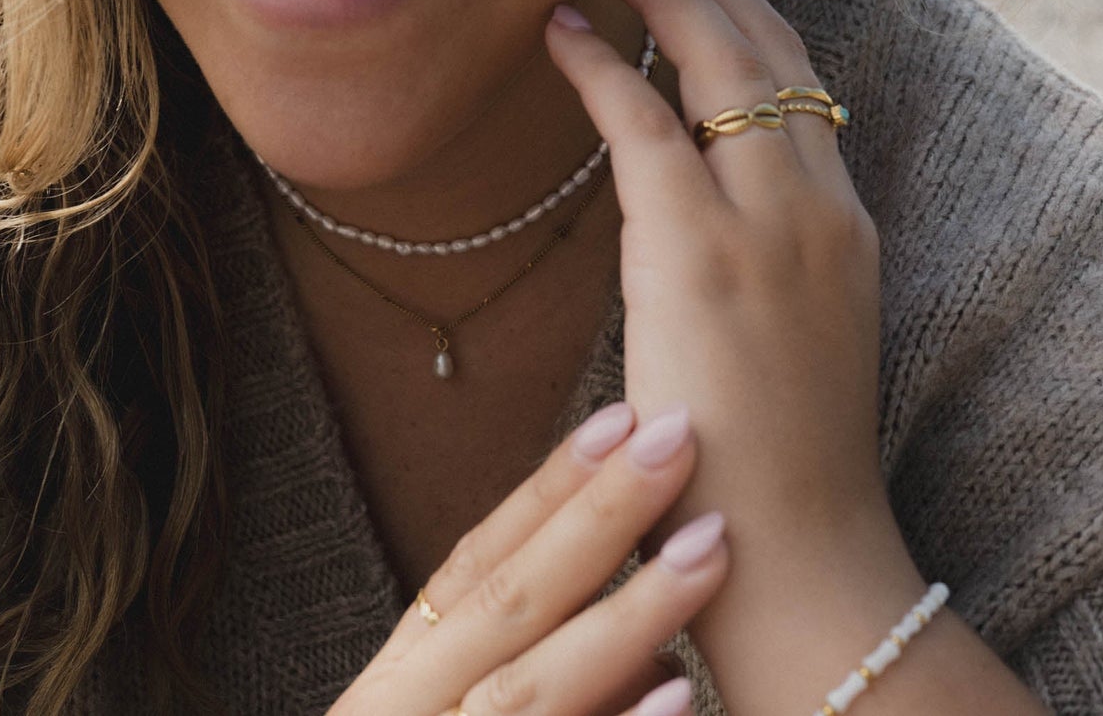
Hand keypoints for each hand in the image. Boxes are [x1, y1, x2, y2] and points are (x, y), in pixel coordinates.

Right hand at [332, 402, 727, 715]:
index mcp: (394, 693)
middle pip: (505, 608)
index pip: (472, 567)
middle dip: (597, 519)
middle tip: (679, 436)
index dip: (545, 489)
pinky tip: (679, 702)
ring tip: (707, 550)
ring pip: (526, 696)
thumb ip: (535, 689)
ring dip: (625, 618)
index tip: (619, 415)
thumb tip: (660, 664)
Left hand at [545, 0, 923, 705]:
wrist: (796, 549)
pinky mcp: (699, 252)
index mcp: (844, 221)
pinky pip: (644, 124)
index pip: (801, 78)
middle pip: (766, 45)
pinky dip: (600, 65)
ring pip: (717, 60)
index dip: (748, 7)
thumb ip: (766, 252)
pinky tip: (560, 26)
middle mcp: (817, 203)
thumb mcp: (800, 332)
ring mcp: (767, 223)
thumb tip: (698, 202)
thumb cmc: (781, 457)